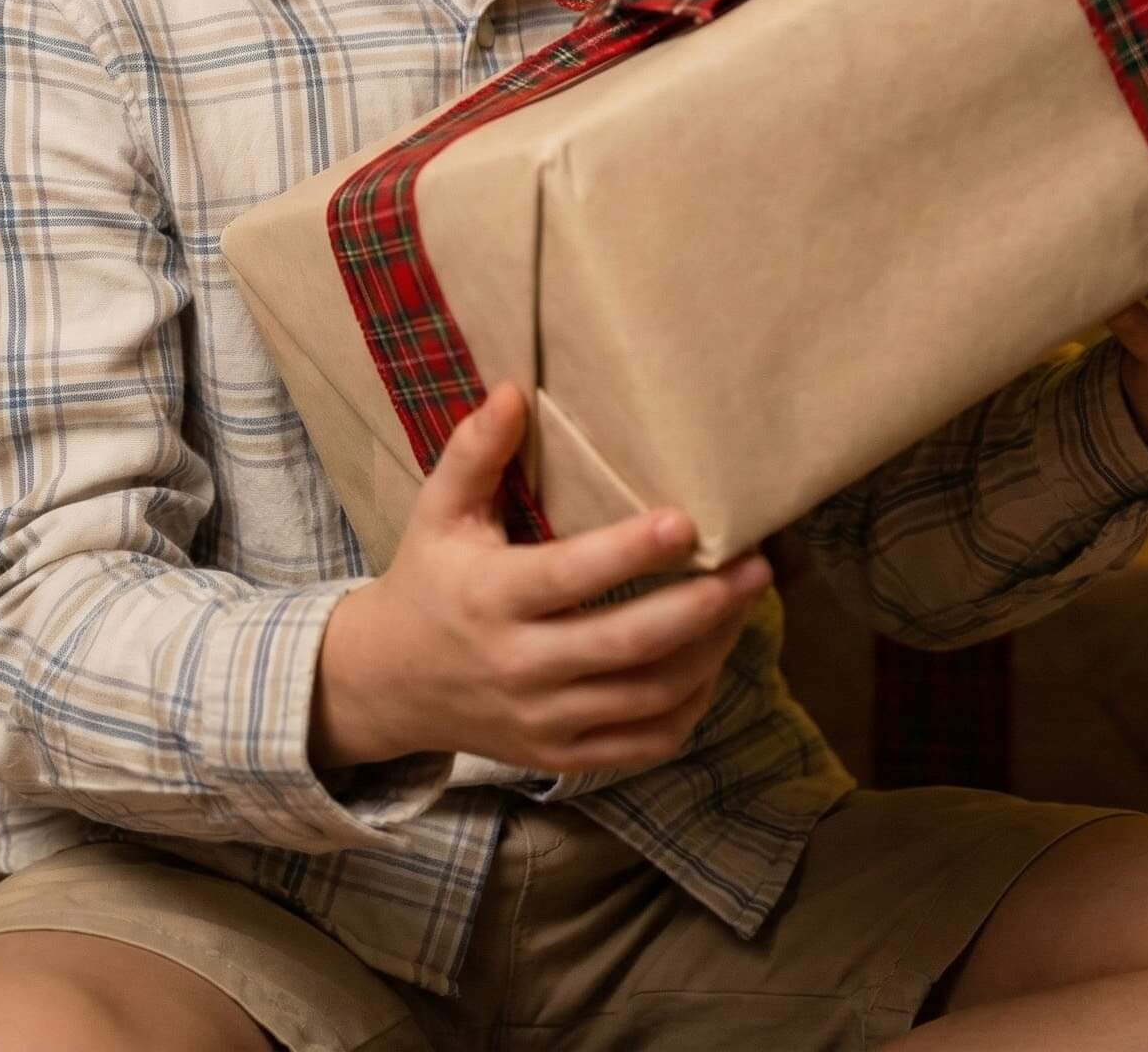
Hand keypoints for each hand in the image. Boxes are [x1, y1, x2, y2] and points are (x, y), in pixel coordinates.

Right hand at [310, 381, 770, 777]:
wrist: (391, 682)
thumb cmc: (429, 579)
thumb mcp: (438, 512)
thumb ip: (474, 451)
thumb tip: (513, 390)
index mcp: (490, 598)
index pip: (571, 576)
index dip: (631, 551)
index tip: (686, 520)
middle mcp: (520, 666)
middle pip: (626, 644)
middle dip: (701, 608)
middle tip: (756, 568)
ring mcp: (544, 720)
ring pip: (648, 697)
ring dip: (709, 652)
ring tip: (746, 604)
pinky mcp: (562, 757)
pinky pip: (645, 743)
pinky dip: (690, 707)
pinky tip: (712, 661)